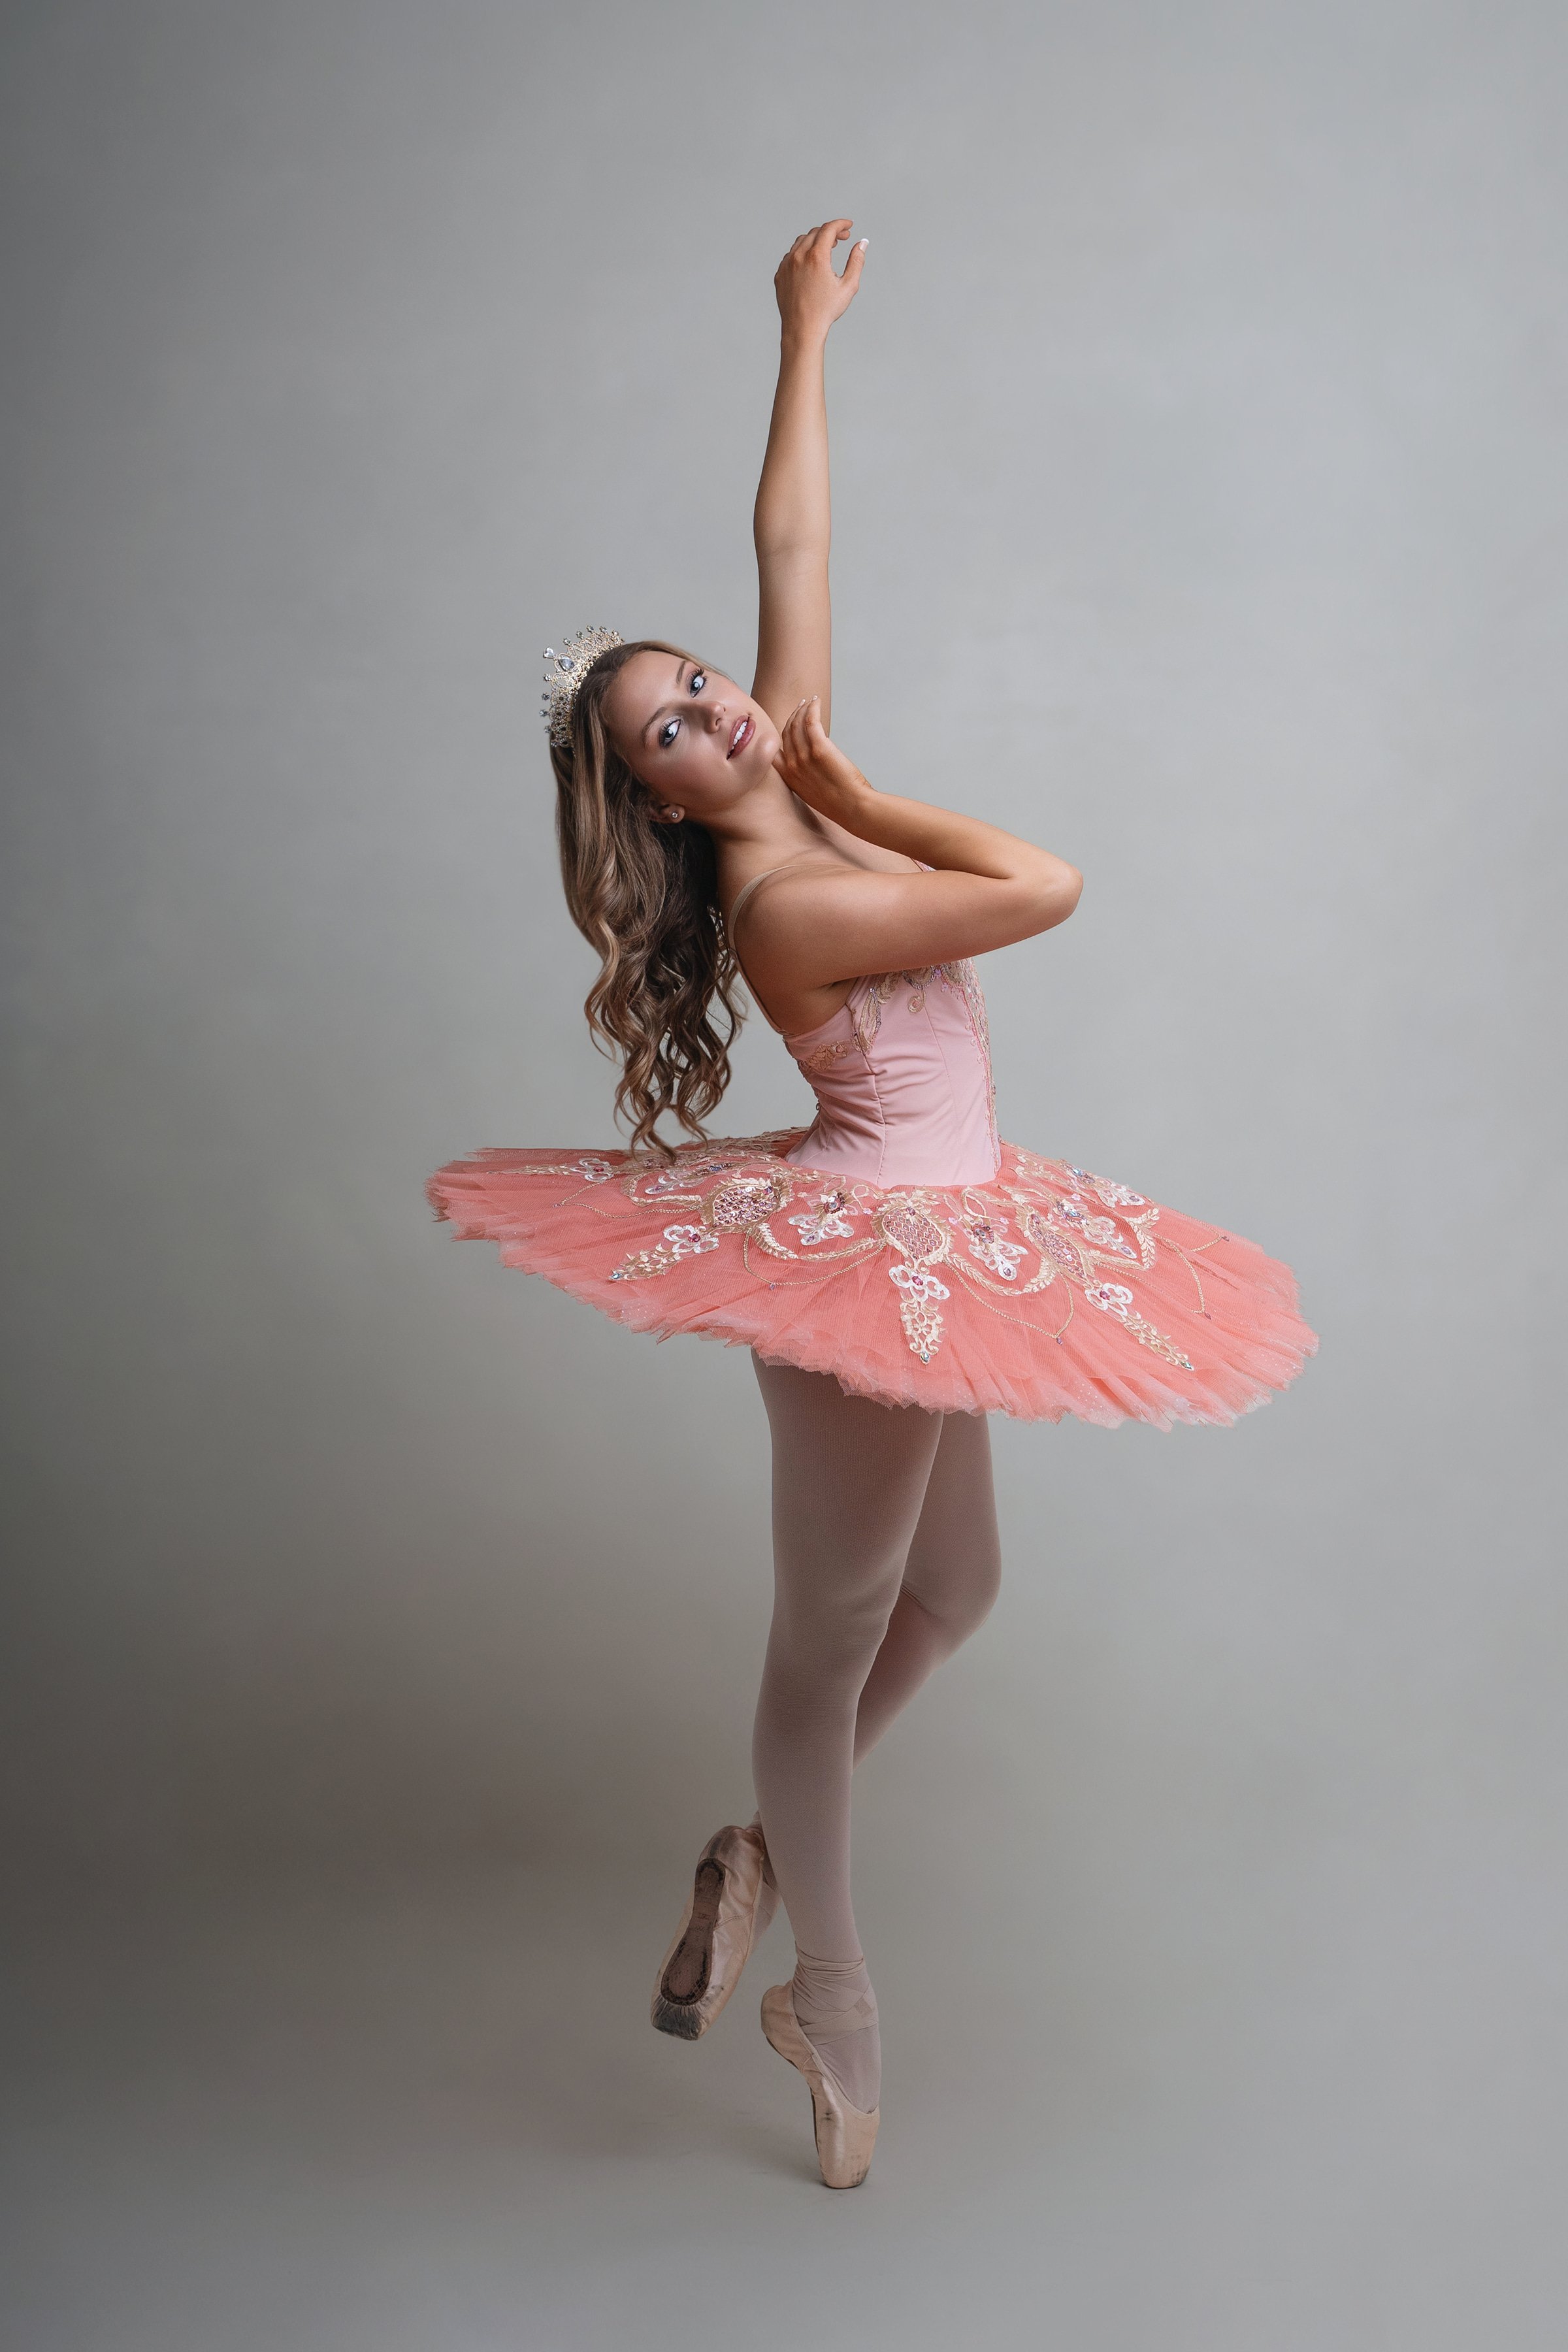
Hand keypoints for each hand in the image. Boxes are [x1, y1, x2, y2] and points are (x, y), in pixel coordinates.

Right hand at [773, 696, 869, 817]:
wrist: (853, 809)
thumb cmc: (838, 803)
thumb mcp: (812, 792)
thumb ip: (805, 776)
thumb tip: (809, 763)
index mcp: (788, 777)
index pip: (774, 749)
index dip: (781, 732)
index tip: (789, 722)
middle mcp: (792, 766)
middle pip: (786, 732)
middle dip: (792, 716)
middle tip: (801, 707)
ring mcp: (804, 757)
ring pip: (796, 724)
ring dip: (802, 709)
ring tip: (810, 702)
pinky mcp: (820, 749)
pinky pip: (811, 721)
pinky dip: (812, 708)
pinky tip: (816, 702)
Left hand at [774, 219, 867, 344]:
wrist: (802, 329)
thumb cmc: (826, 311)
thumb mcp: (848, 286)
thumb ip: (856, 261)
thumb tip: (862, 243)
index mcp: (816, 257)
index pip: (829, 229)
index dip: (841, 224)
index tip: (849, 226)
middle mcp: (798, 257)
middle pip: (815, 232)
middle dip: (830, 232)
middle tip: (842, 239)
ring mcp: (786, 265)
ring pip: (801, 242)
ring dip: (816, 240)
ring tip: (827, 248)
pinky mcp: (780, 274)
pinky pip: (791, 255)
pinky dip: (803, 252)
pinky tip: (811, 262)